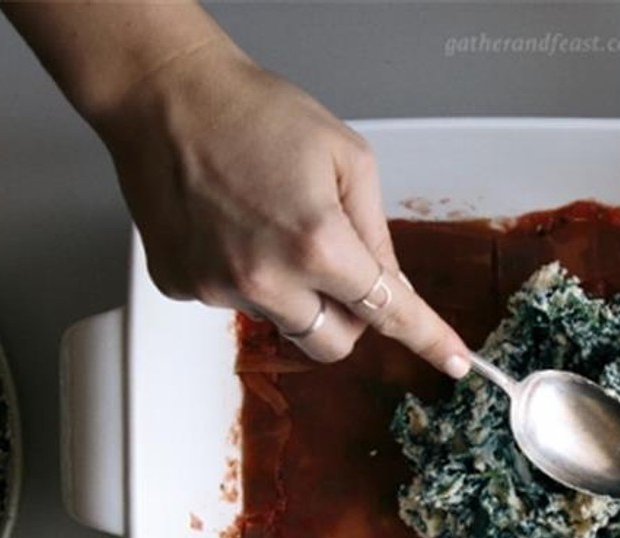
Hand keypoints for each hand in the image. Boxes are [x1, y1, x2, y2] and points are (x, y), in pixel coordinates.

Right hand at [93, 38, 469, 371]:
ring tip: (265, 222)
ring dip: (291, 290)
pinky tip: (228, 224)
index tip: (455, 361)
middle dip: (348, 317)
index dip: (427, 338)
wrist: (164, 94)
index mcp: (317, 244)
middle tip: (335, 264)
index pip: (388, 312)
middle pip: (334, 344)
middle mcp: (267, 279)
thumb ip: (375, 233)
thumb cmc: (254, 111)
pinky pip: (232, 301)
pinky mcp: (182, 285)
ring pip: (283, 321)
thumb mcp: (346, 158)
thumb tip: (391, 286)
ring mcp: (219, 288)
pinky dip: (241, 273)